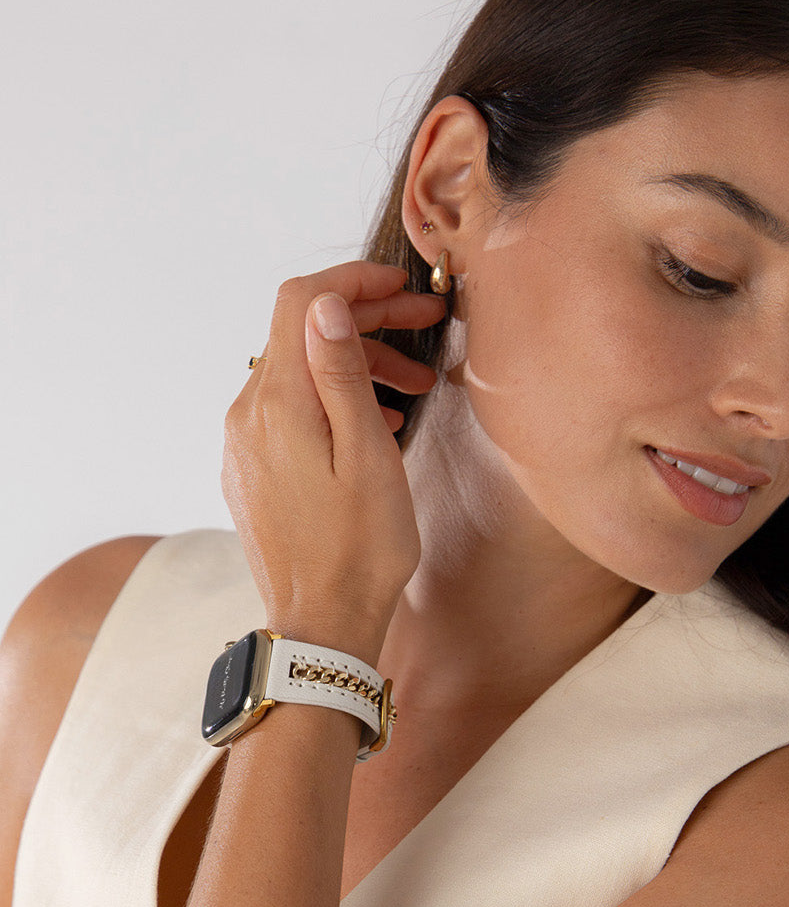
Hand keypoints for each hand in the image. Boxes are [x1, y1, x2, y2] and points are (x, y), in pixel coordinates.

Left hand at [221, 260, 446, 659]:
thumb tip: (327, 303)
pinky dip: (334, 400)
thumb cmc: (359, 550)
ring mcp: (245, 446)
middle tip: (426, 327)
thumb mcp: (368, 455)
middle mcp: (248, 417)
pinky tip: (378, 422)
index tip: (402, 285)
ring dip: (356, 365)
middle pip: (300, 335)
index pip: (302, 303)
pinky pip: (291, 412)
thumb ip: (343, 374)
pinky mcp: (253, 472)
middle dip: (365, 320)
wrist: (322, 625)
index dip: (353, 281)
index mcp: (277, 405)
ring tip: (416, 387)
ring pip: (298, 374)